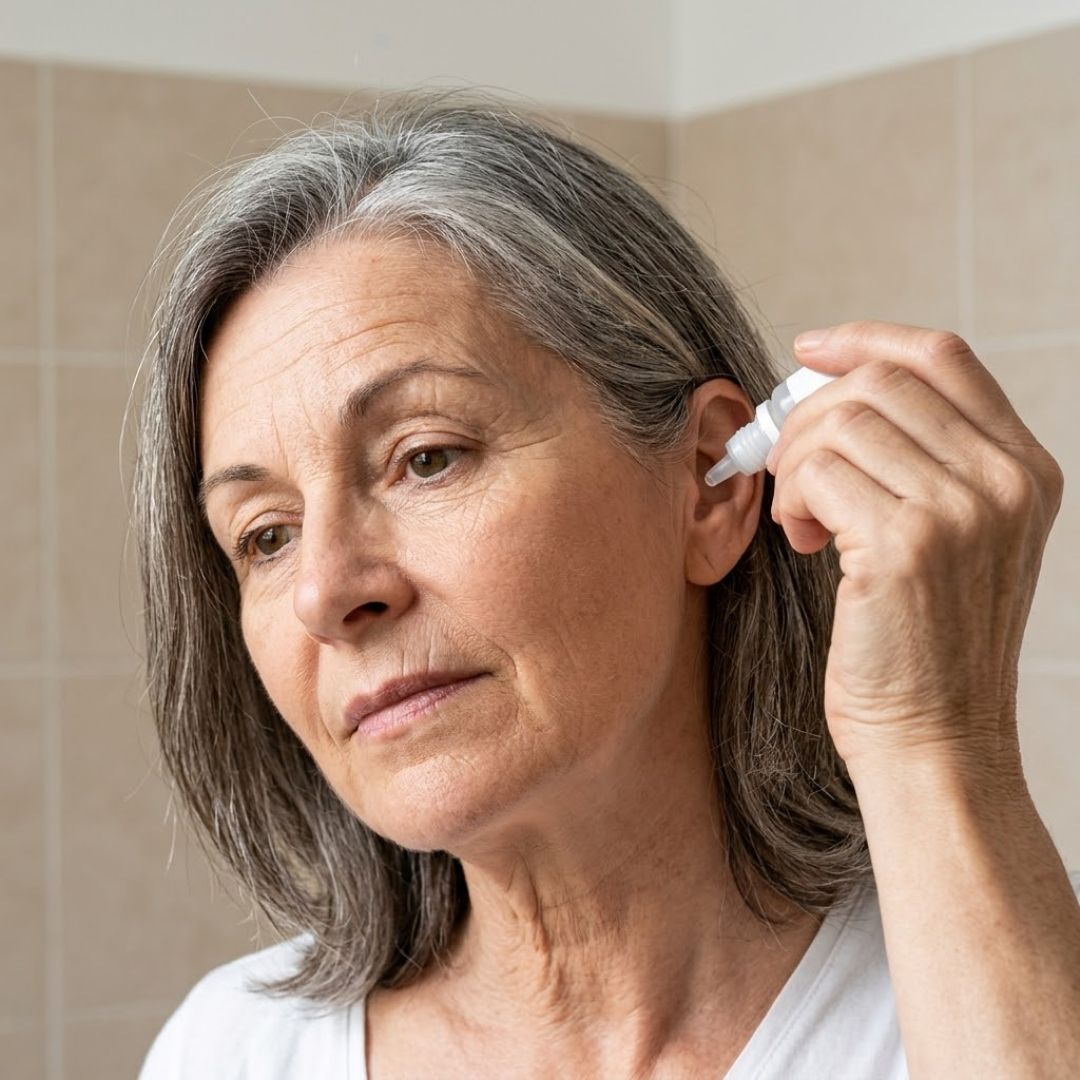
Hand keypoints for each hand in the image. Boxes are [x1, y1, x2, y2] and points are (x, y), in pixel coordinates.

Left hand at [765, 321, 1064, 774]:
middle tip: (787, 468)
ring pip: (838, 422)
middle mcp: (1005, 480)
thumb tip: (831, 390)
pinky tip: (802, 538)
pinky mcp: (906, 544)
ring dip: (794, 462)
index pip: (943, 356)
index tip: (809, 351)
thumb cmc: (923, 644)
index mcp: (1025, 469)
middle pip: (877, 382)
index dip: (866, 339)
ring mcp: (962, 510)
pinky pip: (817, 471)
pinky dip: (790, 496)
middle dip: (807, 415)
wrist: (935, 741)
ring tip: (802, 517)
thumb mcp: (953, 539)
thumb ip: (920, 461)